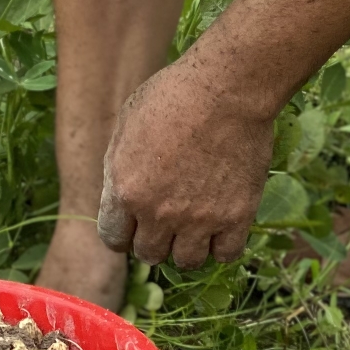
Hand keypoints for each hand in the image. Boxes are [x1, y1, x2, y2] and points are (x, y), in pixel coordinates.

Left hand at [95, 55, 274, 268]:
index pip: (113, 238)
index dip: (122, 232)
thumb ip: (118, 167)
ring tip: (194, 224)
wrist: (225, 88)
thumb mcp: (127, 124)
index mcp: (125, 189)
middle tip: (165, 220)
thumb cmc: (173, 94)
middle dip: (153, 239)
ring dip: (186, 246)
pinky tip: (221, 225)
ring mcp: (199, 219)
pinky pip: (226, 255)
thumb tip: (118, 194)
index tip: (133, 225)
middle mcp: (158, 213)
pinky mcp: (236, 217)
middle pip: (149, 254)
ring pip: (186, 262)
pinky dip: (222, 244)